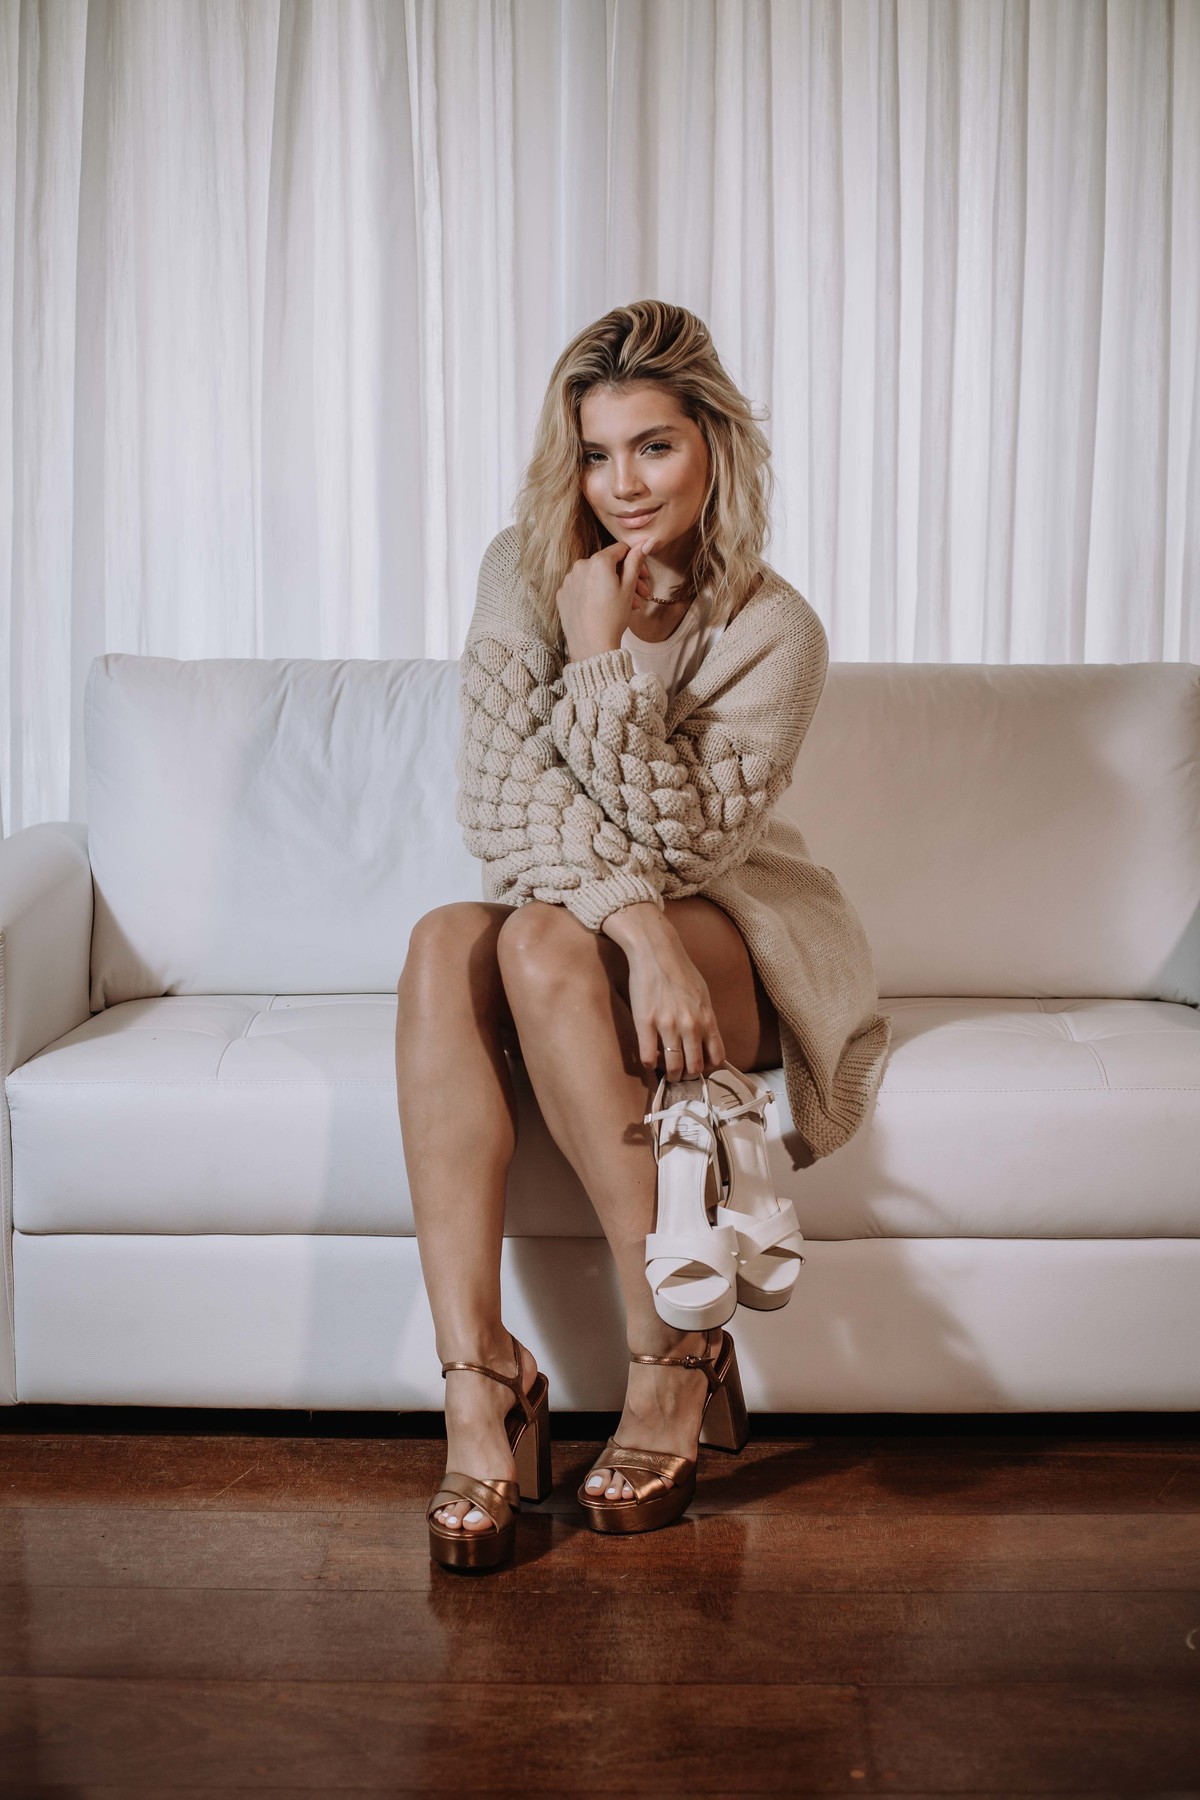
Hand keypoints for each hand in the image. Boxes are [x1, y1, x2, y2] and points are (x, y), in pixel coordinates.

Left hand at [556, 536, 656, 663]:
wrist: (591, 647)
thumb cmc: (613, 618)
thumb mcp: (629, 588)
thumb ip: (636, 562)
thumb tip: (645, 542)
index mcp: (598, 561)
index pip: (620, 549)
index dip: (636, 560)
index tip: (644, 575)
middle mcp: (580, 566)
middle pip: (607, 565)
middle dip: (626, 577)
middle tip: (641, 594)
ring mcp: (568, 581)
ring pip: (595, 577)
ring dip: (612, 587)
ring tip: (627, 605)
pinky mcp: (562, 595)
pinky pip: (582, 588)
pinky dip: (594, 594)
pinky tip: (605, 608)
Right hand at [604, 903, 725, 1080]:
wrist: (656, 951)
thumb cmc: (680, 970)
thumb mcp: (703, 994)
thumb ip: (705, 1018)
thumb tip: (706, 1039)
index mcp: (707, 1018)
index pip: (717, 1057)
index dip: (709, 1068)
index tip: (700, 1067)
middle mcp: (690, 1025)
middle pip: (694, 1067)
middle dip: (688, 1075)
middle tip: (681, 1074)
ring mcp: (668, 1026)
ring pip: (673, 1067)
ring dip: (670, 1074)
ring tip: (666, 1072)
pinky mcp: (646, 1023)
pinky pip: (649, 1057)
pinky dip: (650, 1064)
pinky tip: (650, 1059)